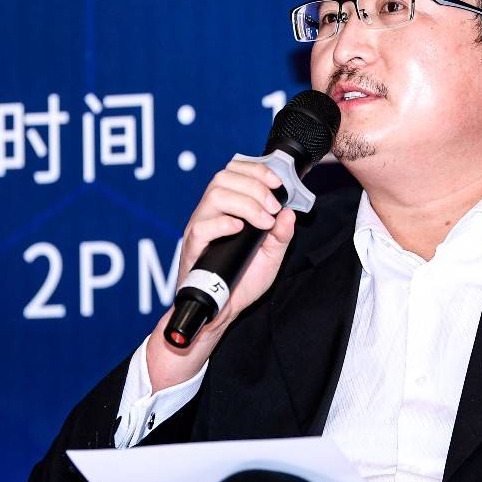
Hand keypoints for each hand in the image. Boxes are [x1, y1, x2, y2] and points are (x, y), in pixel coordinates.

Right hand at [146, 159, 296, 389]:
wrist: (222, 311)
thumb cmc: (242, 281)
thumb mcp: (271, 257)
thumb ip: (281, 235)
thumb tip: (289, 213)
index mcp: (227, 208)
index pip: (234, 172)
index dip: (256, 170)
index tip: (278, 183)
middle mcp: (210, 214)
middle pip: (224, 178)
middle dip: (255, 186)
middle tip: (272, 208)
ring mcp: (199, 229)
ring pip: (214, 196)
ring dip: (245, 203)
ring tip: (263, 222)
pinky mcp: (192, 249)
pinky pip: (201, 228)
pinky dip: (223, 223)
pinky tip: (239, 229)